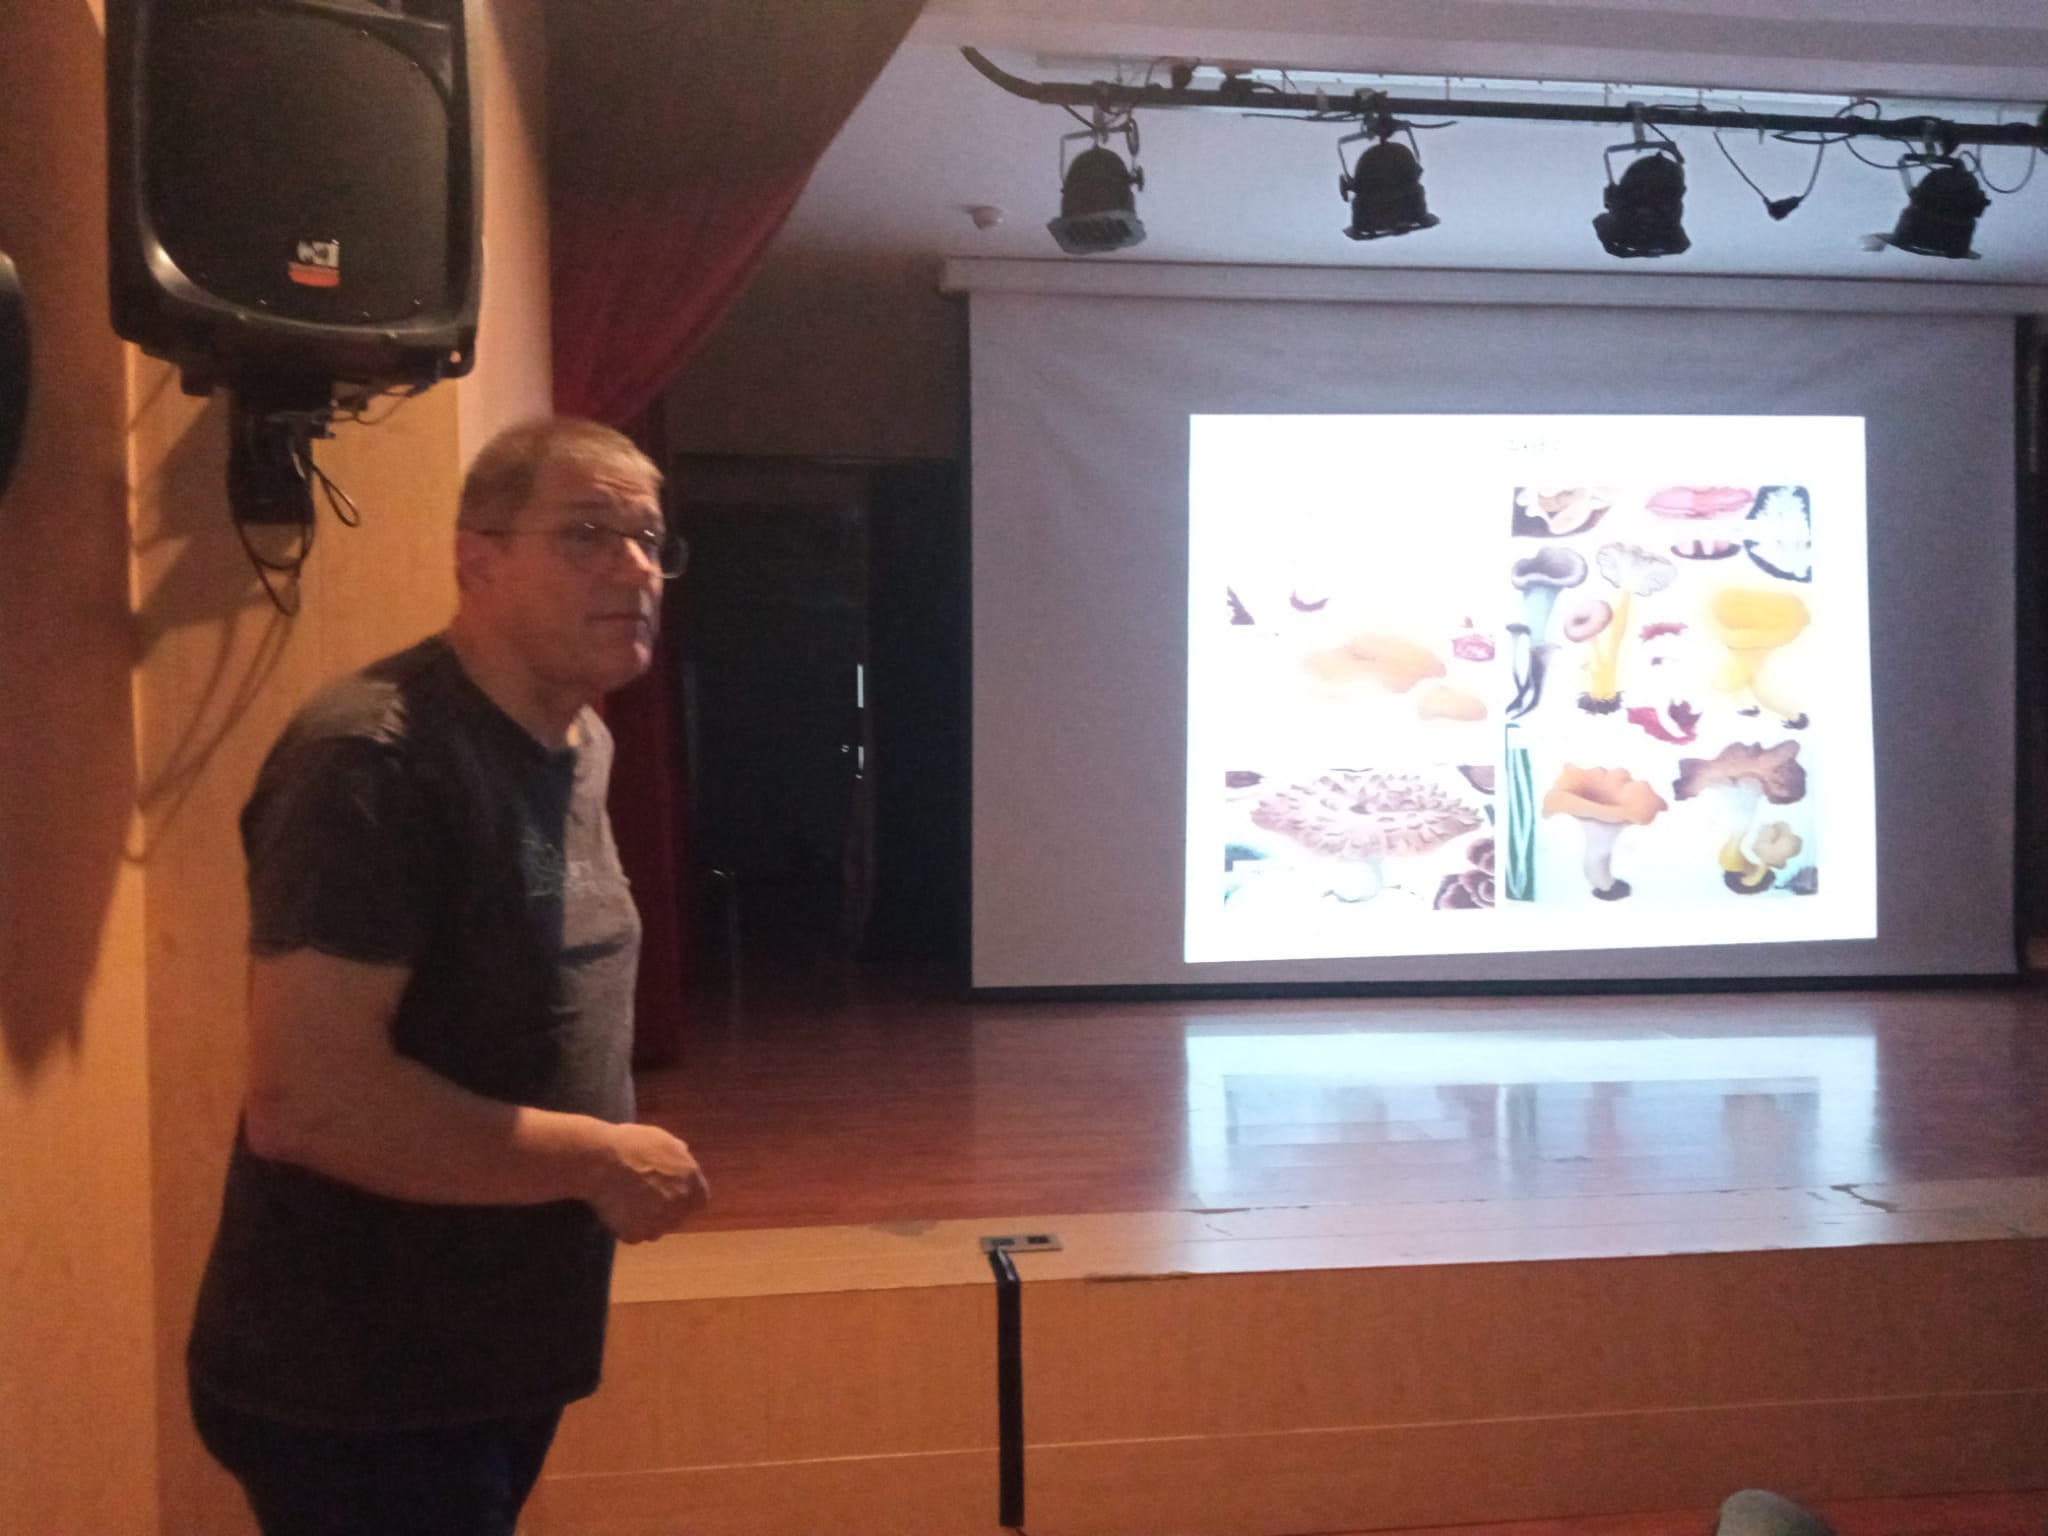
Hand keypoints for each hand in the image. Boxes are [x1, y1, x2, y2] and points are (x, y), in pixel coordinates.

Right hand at [586, 1122, 708, 1242]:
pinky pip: (634, 1235)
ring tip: (627, 1203)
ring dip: (646, 1221)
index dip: (686, 1199)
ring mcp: (659, 1223)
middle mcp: (680, 1204)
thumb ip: (678, 1154)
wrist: (601, 1160)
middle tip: (643, 1199)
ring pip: (656, 1229)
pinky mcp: (637, 1234)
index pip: (700, 1201)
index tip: (671, 1195)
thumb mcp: (662, 1139)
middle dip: (665, 1211)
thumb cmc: (631, 1144)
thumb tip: (684, 1158)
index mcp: (691, 1180)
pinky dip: (626, 1227)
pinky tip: (615, 1211)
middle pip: (677, 1217)